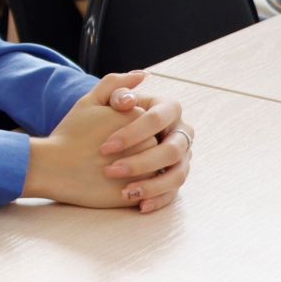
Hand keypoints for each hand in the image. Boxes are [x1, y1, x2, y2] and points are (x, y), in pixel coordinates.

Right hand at [23, 71, 152, 206]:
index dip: (123, 134)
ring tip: (108, 171)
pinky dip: (136, 189)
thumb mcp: (88, 103)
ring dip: (137, 172)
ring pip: (152, 171)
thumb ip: (115, 84)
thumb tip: (144, 73)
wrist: (53, 168)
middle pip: (151, 148)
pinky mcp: (140, 192)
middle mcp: (149, 142)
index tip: (103, 139)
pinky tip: (113, 185)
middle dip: (133, 153)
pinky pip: (148, 192)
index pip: (145, 127)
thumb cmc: (69, 135)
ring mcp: (147, 169)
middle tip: (104, 156)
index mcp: (139, 118)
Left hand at [100, 90, 194, 213]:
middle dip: (141, 161)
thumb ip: (115, 87)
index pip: (157, 119)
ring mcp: (182, 158)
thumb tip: (139, 76)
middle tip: (111, 170)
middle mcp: (180, 133)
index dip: (132, 133)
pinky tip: (138, 205)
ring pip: (178, 175)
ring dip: (152, 185)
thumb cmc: (102, 118)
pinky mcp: (174, 178)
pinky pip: (174, 193)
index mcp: (167, 109)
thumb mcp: (101, 100)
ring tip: (125, 192)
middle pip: (172, 150)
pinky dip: (157, 199)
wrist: (98, 144)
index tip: (104, 147)